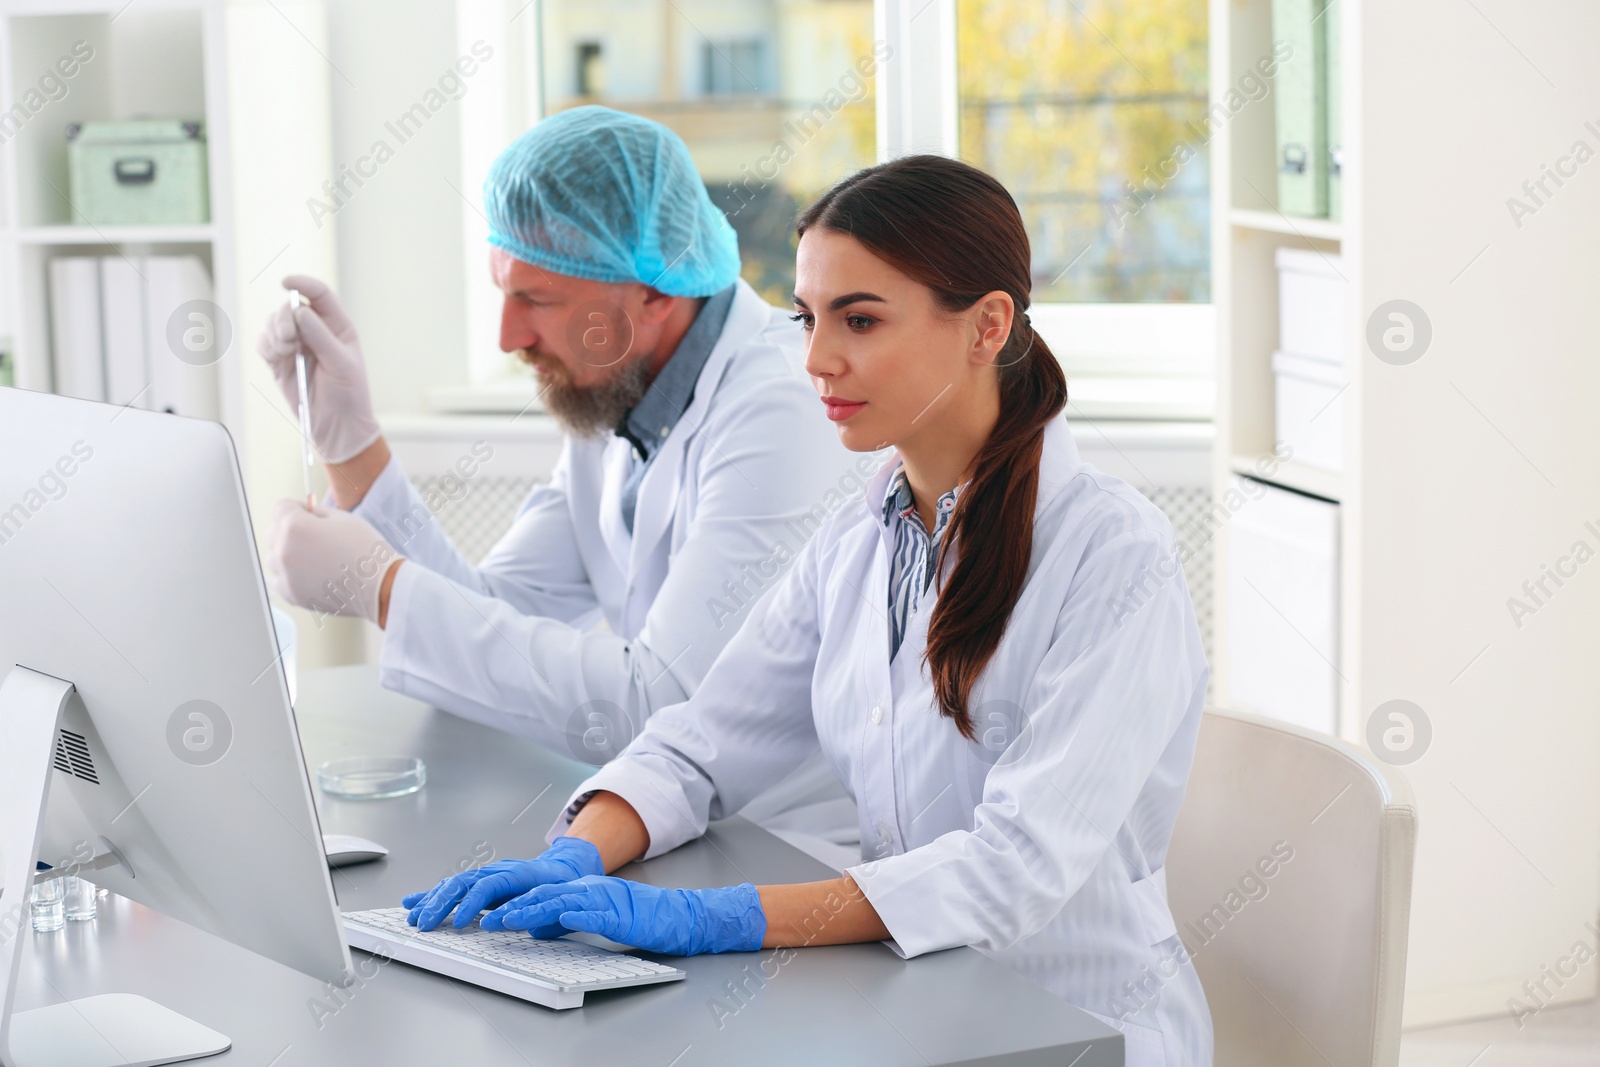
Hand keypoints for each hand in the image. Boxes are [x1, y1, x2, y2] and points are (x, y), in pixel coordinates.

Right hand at [257, 275, 380, 463]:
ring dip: (274, 334)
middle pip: (289, 307)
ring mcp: (296, 345)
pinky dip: (265, 346)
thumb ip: (321, 337)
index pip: (318, 294)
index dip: (302, 284)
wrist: (337, 426)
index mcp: (337, 326)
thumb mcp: (342, 364)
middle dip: (283, 318)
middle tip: (288, 339)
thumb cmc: (349, 394)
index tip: (285, 283)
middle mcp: (315, 331)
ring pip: (273, 324)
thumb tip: (301, 312)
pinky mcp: (280, 361)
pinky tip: (276, 357)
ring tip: (286, 353)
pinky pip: (264, 343)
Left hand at [266, 500, 398, 622]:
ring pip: (275, 557)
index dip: (298, 508)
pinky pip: (281, 579)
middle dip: (291, 530)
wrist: (379, 585)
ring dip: (290, 554)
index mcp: (295, 526)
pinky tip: (314, 574)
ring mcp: (285, 574)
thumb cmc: (365, 549)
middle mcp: (284, 550)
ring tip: (317, 558)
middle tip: (316, 538)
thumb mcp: (342, 518)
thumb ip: (315, 513)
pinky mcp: (291, 594)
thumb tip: (302, 513)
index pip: (281, 507)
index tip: (309, 515)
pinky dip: (292, 576)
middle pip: (274, 532)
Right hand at [400, 837, 603, 931]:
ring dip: (431, 901)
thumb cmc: (560, 884)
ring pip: (452, 885)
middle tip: (423, 925)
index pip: (486, 886)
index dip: (470, 905)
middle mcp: (495, 871)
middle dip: (440, 904)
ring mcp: (485, 875)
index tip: (457, 924)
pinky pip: (452, 888)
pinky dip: (431, 896)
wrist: (562, 868)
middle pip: (462, 883)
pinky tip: (413, 903)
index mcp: (515, 873)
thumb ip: (537, 908)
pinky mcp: (479, 882)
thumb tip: (518, 922)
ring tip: (413, 917)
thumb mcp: (556, 896)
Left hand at [490, 876, 765, 955]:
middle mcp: (590, 889)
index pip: (541, 894)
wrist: (678, 914)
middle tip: (486, 918)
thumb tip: (538, 927)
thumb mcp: (596, 917)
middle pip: (544, 895)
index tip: (487, 914)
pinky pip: (592, 914)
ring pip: (561, 901)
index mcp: (583, 889)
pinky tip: (555, 919)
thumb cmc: (641, 918)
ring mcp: (604, 899)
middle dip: (511, 906)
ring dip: (531, 910)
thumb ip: (567, 919)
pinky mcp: (619, 913)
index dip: (512, 902)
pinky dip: (571, 916)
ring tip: (506, 918)